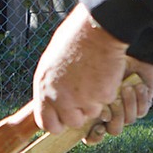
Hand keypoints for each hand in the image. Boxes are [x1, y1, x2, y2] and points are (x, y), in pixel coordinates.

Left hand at [32, 5, 151, 136]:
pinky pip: (107, 101)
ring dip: (96, 100)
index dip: (57, 123)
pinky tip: (105, 73)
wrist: (97, 29)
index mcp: (44, 89)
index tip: (64, 118)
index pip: (46, 122)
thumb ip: (51, 84)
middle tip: (86, 97)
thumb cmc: (74, 39)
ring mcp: (82, 99)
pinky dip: (108, 90)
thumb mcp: (51, 62)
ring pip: (92, 112)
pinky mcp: (102, 96)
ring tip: (95, 78)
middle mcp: (60, 98)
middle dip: (80, 112)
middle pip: (72, 122)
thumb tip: (52, 97)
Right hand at [82, 60, 152, 143]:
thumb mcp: (87, 83)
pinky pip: (141, 111)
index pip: (91, 136)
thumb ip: (85, 102)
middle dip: (115, 116)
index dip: (94, 137)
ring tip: (126, 87)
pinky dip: (139, 98)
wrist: (124, 50)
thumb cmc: (99, 64)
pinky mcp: (142, 104)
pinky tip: (137, 85)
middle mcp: (110, 114)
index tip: (99, 126)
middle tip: (114, 100)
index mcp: (92, 112)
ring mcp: (126, 110)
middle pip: (113, 131)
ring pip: (129, 121)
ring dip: (127, 104)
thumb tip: (99, 118)